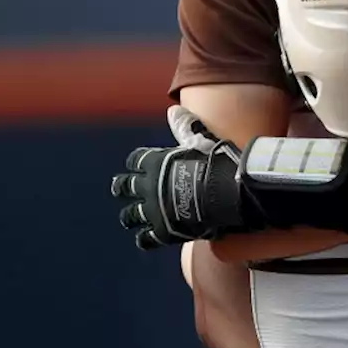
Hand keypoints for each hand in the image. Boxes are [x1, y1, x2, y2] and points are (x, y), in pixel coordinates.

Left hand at [111, 107, 249, 249]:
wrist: (227, 193)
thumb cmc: (216, 163)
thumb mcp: (201, 140)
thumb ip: (186, 127)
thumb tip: (173, 108)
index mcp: (155, 163)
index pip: (135, 160)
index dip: (136, 162)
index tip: (137, 164)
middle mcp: (148, 186)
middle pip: (124, 186)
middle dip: (122, 187)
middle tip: (121, 189)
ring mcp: (153, 210)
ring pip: (130, 215)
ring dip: (130, 215)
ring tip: (129, 217)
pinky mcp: (163, 231)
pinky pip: (145, 238)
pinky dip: (145, 238)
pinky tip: (146, 238)